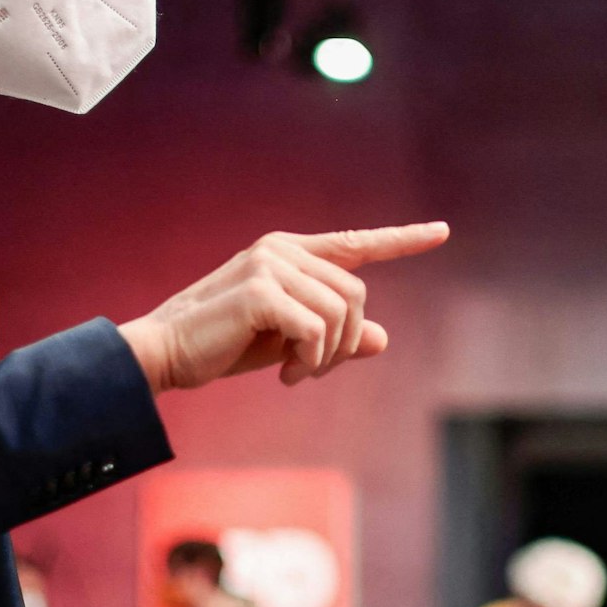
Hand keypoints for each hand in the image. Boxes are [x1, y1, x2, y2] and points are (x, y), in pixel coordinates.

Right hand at [118, 223, 448, 392]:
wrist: (164, 353)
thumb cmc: (225, 345)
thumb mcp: (289, 342)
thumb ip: (335, 336)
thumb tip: (383, 339)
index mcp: (291, 252)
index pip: (357, 243)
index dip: (403, 240)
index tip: (442, 232)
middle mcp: (283, 249)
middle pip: (357, 293)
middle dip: (345, 341)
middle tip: (310, 370)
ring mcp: (270, 264)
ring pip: (341, 313)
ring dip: (326, 356)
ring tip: (295, 372)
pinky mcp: (260, 289)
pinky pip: (316, 328)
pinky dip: (309, 359)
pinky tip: (285, 374)